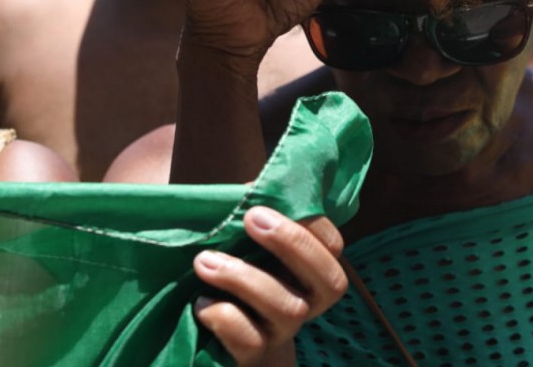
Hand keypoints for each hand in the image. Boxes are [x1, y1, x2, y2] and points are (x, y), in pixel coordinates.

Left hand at [193, 206, 346, 364]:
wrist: (217, 330)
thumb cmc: (235, 264)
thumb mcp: (248, 235)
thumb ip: (259, 207)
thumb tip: (257, 184)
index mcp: (312, 268)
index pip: (332, 246)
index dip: (307, 226)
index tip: (260, 207)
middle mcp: (308, 301)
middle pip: (329, 281)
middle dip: (292, 244)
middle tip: (249, 218)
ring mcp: (283, 331)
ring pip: (287, 308)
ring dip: (244, 278)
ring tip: (203, 260)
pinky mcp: (254, 355)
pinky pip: (250, 340)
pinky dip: (224, 317)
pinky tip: (200, 302)